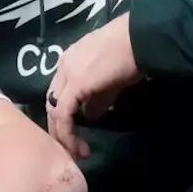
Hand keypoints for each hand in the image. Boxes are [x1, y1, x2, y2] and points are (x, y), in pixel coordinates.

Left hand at [46, 13, 141, 158]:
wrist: (139, 39)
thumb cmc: (131, 54)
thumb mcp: (111, 80)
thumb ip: (98, 97)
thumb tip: (89, 115)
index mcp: (69, 62)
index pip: (58, 92)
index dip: (63, 113)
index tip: (74, 132)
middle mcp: (63, 67)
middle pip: (52, 102)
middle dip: (58, 127)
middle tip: (71, 148)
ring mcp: (67, 75)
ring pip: (54, 110)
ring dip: (62, 134)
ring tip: (75, 152)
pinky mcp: (75, 85)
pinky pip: (63, 114)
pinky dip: (66, 132)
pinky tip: (76, 145)